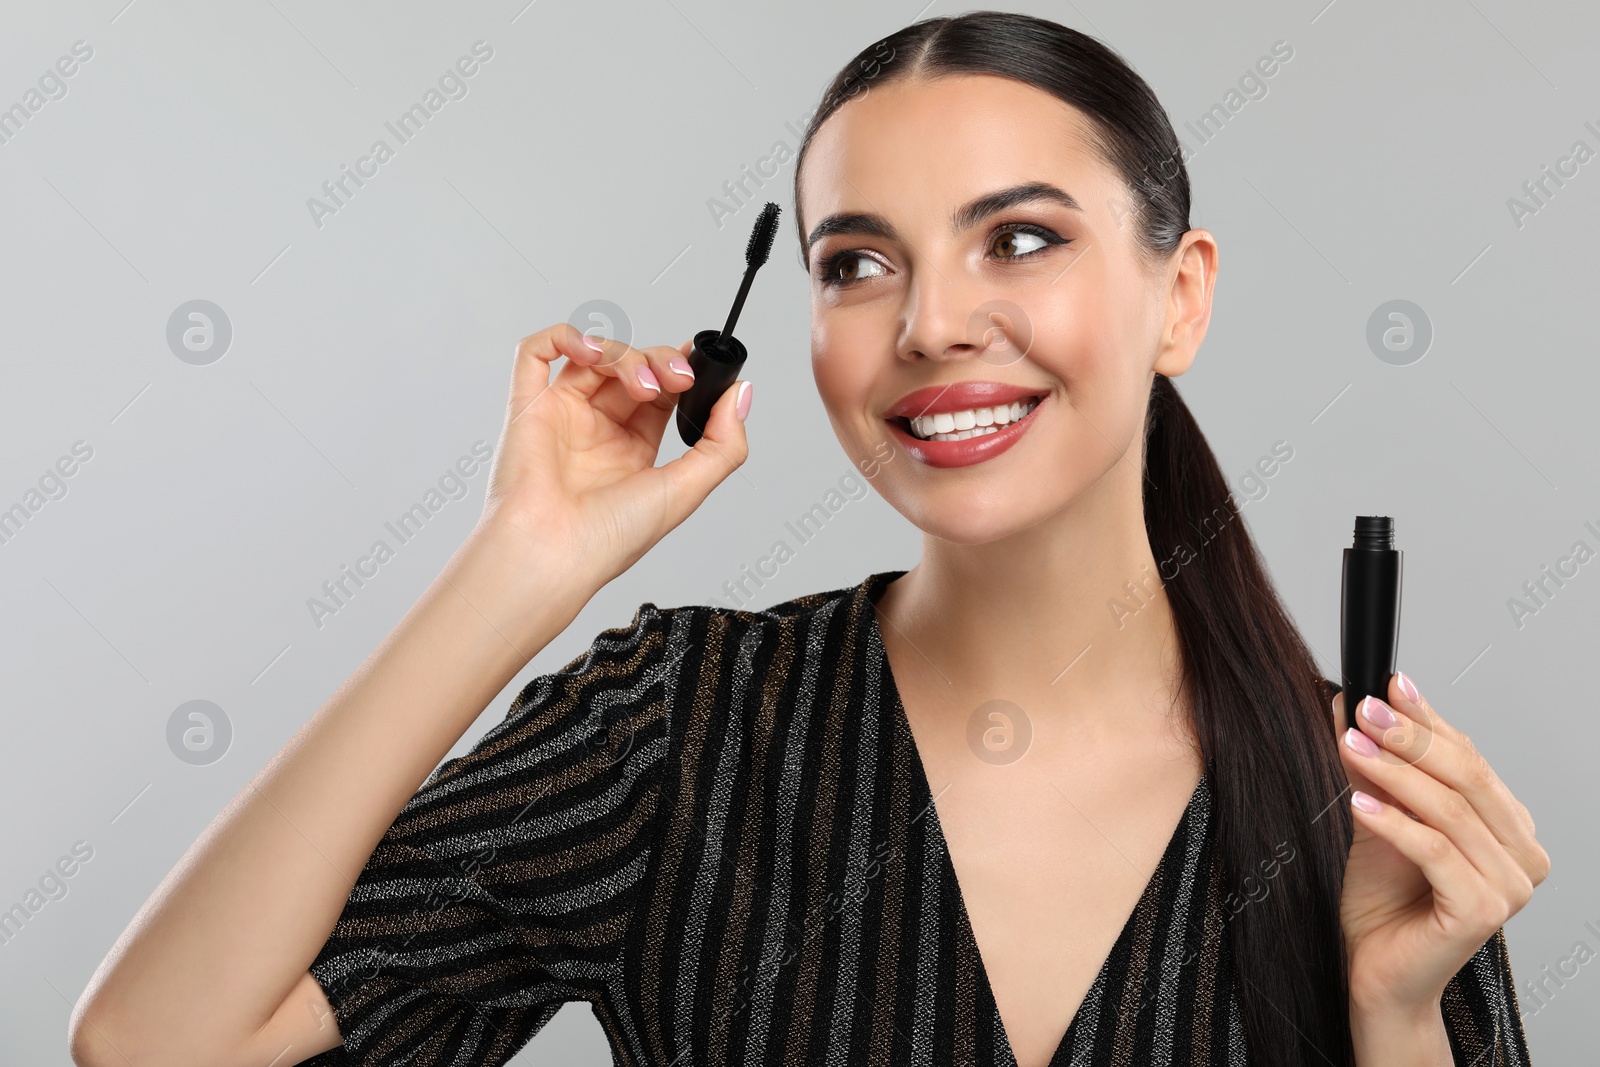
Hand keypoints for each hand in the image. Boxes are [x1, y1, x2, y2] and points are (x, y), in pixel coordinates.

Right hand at [478, 323, 750, 588]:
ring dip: (625, 355)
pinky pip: (535, 353)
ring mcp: (561, 415)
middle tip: (677, 378)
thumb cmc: (609, 538)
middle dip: (660, 361)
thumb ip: (723, 444)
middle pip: (632, 368)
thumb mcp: (686, 490)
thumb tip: (741, 395)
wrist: (555, 554)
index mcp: (632, 451)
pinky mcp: (527, 406)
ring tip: (643, 384)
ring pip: (594, 356)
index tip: (700, 364)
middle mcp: (596, 430)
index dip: (681, 371)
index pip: (661, 393)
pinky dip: (564, 337)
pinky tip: (590, 350)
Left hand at [1332, 673, 1549, 1015]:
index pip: (1469, 756)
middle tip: (1363, 709)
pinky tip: (1357, 802)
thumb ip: (1372, 767)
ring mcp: (1510, 885)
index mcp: (1509, 826)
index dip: (1427, 718)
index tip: (1387, 685)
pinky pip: (1436, 850)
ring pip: (1449, 809)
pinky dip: (1394, 822)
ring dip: (1394, 772)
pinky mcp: (1483, 911)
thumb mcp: (1374, 817)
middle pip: (1466, 776)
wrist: (1374, 969)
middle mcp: (1521, 854)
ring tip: (1349, 747)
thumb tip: (1347, 704)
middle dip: (1409, 737)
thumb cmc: (1380, 899)